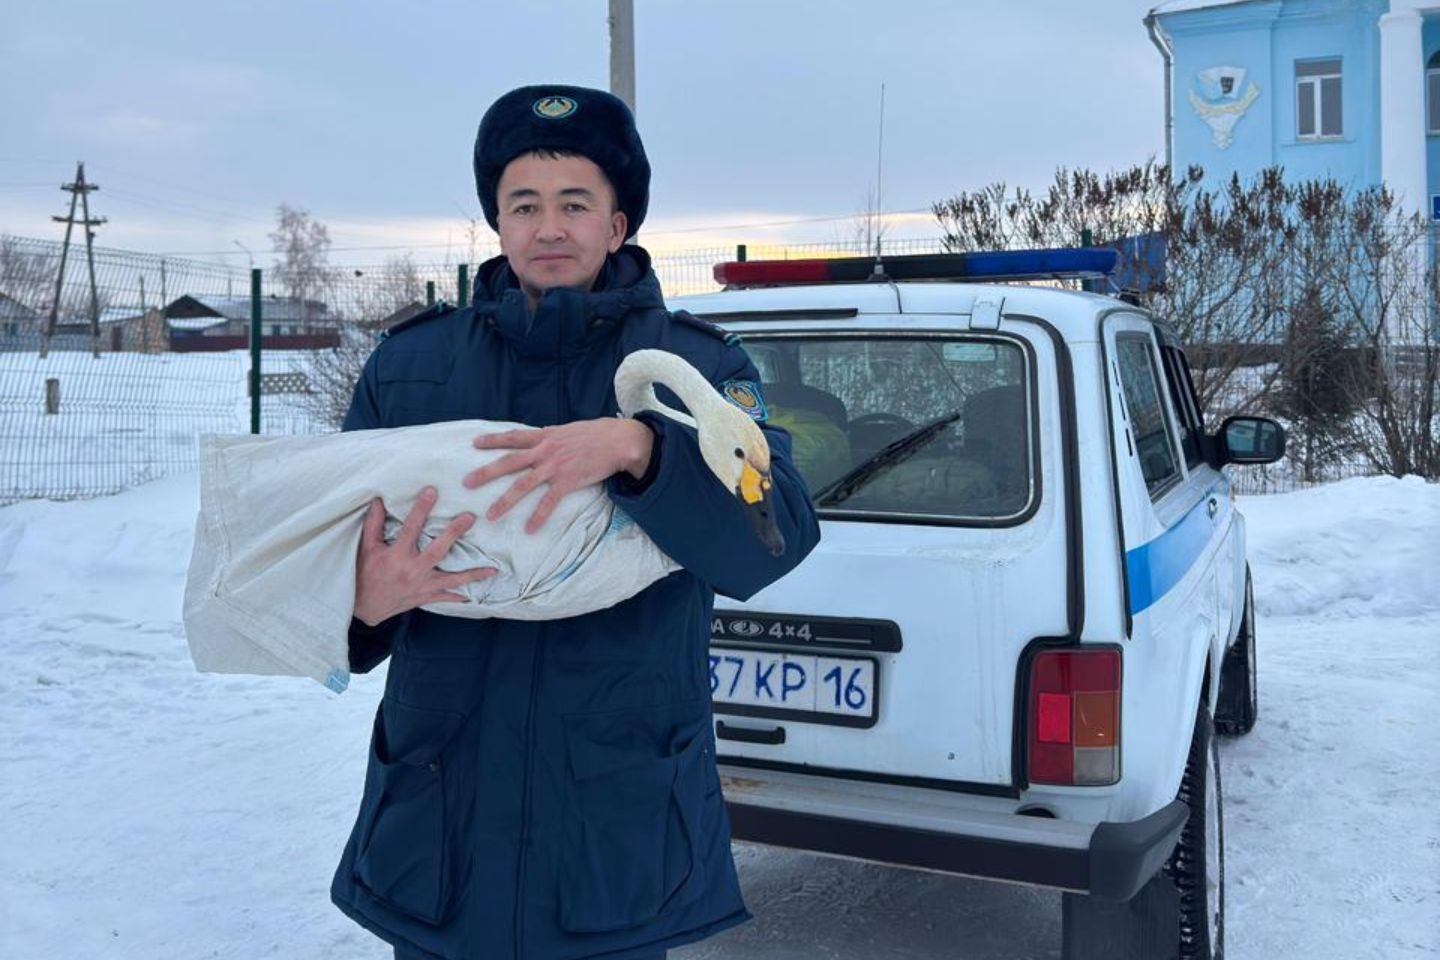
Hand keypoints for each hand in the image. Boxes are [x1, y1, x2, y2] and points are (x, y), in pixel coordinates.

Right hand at [353, 486, 497, 626]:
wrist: (363, 607)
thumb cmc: (364, 573)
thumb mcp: (366, 548)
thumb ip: (374, 524)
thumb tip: (379, 500)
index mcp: (396, 555)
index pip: (411, 528)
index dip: (421, 509)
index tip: (432, 491)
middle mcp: (412, 570)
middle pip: (438, 550)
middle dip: (454, 533)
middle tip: (470, 518)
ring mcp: (422, 586)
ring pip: (452, 579)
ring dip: (473, 574)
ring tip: (493, 569)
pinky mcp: (426, 597)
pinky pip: (447, 597)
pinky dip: (462, 596)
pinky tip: (478, 593)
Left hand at [463, 419, 653, 533]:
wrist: (618, 441)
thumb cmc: (595, 434)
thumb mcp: (568, 431)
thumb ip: (551, 437)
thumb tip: (540, 440)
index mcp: (544, 436)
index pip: (513, 437)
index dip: (492, 440)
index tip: (474, 444)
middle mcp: (545, 450)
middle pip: (509, 462)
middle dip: (486, 473)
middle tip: (466, 483)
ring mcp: (555, 466)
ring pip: (523, 485)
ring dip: (505, 501)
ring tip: (490, 515)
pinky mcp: (568, 481)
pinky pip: (549, 502)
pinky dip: (539, 516)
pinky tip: (530, 529)